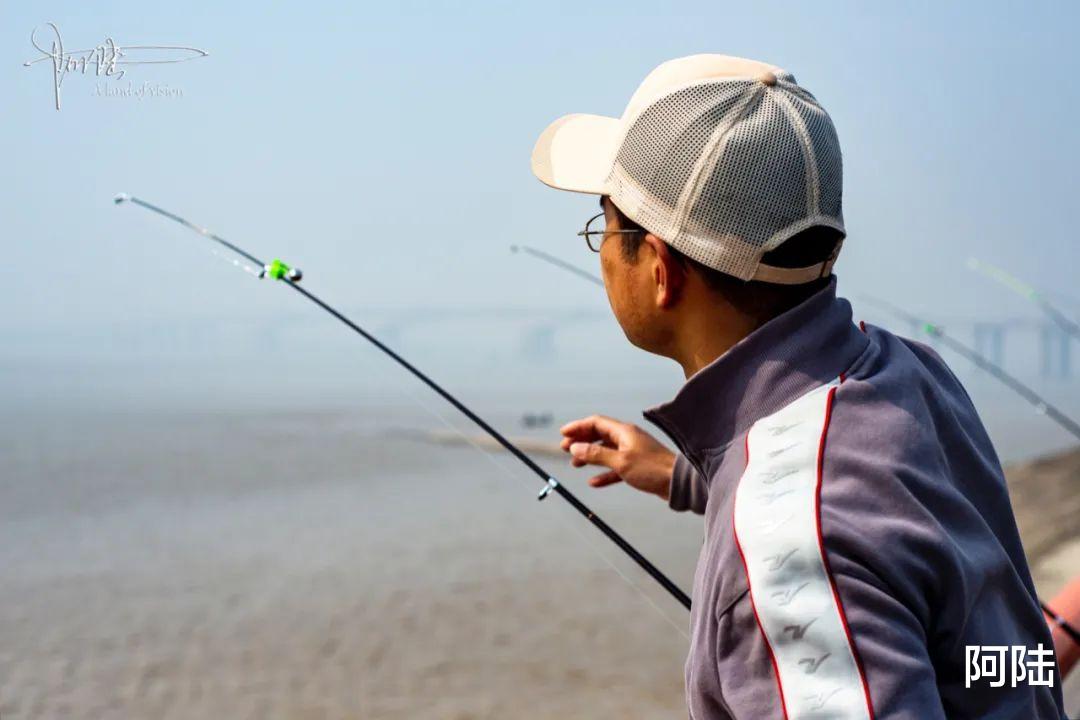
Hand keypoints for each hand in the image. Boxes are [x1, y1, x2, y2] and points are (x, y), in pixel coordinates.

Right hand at [559, 415, 675, 500]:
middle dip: (581, 441)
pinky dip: (603, 473)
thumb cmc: (652, 469)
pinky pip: (615, 468)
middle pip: (599, 435)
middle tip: (564, 449)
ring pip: (605, 452)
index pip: (596, 423)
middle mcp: (627, 439)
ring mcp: (632, 452)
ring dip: (589, 457)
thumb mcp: (620, 462)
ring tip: (575, 465)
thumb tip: (575, 448)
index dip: (578, 427)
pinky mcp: (637, 467)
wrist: (677, 483)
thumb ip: (596, 454)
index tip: (563, 434)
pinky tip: (594, 482)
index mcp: (623, 432)